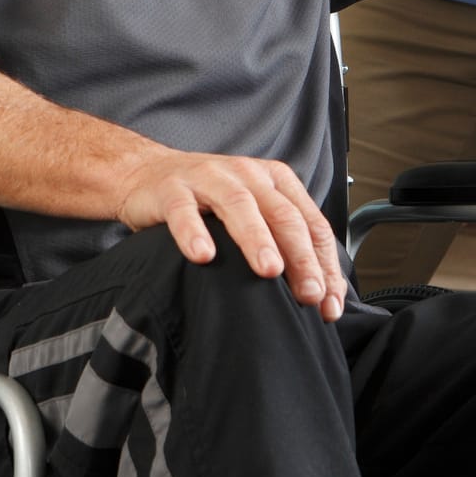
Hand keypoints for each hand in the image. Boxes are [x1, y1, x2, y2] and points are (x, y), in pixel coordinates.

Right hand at [117, 150, 346, 320]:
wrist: (146, 173)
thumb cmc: (206, 201)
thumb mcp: (253, 212)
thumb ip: (282, 242)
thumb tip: (319, 293)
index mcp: (274, 181)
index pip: (311, 223)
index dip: (325, 264)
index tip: (329, 303)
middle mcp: (247, 175)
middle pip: (283, 215)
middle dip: (301, 257)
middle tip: (310, 293)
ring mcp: (208, 179)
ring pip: (239, 206)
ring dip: (257, 239)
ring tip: (269, 270)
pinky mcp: (172, 189)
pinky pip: (184, 211)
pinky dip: (194, 233)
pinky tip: (203, 256)